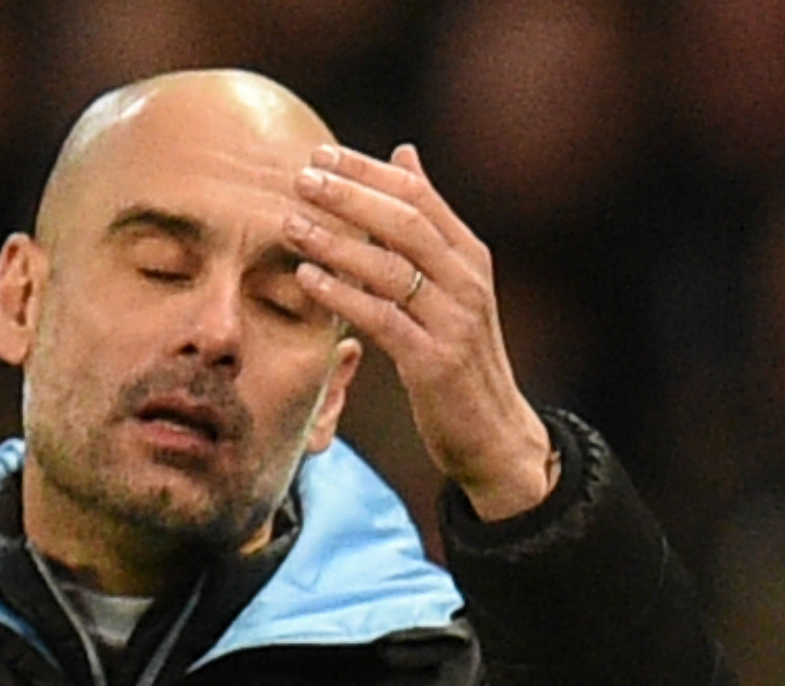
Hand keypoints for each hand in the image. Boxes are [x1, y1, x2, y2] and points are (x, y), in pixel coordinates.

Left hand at [285, 144, 555, 520]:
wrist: (493, 432)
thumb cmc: (459, 354)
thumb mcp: (449, 282)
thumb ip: (426, 222)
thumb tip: (404, 153)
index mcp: (469, 255)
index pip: (418, 196)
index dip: (369, 171)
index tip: (322, 155)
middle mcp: (466, 281)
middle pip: (405, 222)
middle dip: (350, 196)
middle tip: (301, 178)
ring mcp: (454, 321)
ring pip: (391, 267)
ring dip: (336, 242)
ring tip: (291, 225)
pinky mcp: (435, 362)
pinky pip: (383, 319)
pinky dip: (344, 295)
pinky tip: (307, 279)